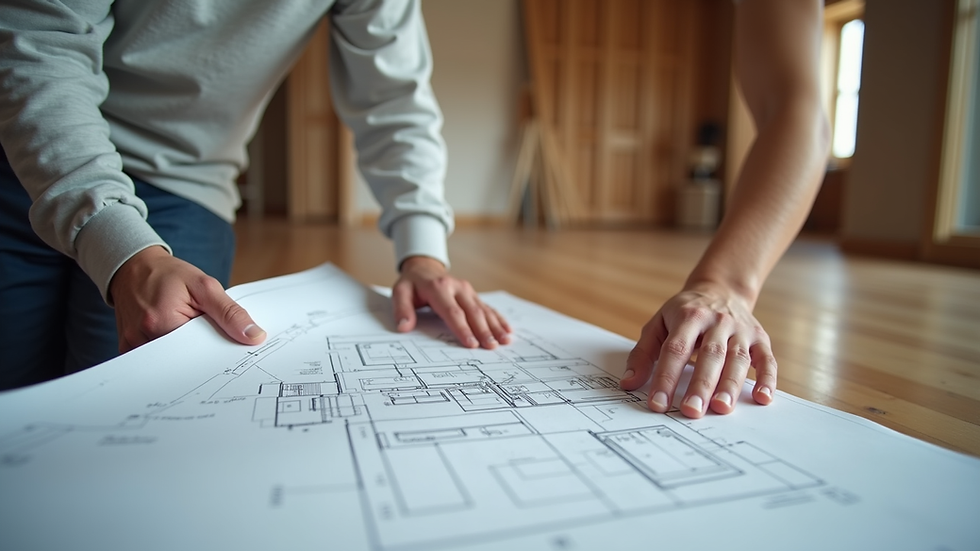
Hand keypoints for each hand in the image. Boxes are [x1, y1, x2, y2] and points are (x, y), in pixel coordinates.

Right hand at [108, 246, 266, 351]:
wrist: (134, 267)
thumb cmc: (167, 274)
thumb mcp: (205, 286)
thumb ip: (230, 313)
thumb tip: (253, 335)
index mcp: (163, 322)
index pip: (199, 351)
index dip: (215, 348)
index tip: (227, 345)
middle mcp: (144, 337)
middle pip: (184, 358)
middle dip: (199, 349)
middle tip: (204, 330)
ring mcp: (133, 344)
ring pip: (169, 360)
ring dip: (183, 350)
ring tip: (184, 326)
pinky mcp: (128, 346)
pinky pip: (154, 359)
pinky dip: (167, 351)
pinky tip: (172, 334)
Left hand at [392, 256, 510, 348]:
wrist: (424, 268)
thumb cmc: (412, 284)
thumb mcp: (400, 292)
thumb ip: (401, 309)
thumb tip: (404, 327)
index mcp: (439, 288)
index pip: (452, 311)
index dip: (462, 328)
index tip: (471, 344)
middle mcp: (457, 287)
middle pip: (472, 312)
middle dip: (483, 330)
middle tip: (491, 347)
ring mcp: (468, 290)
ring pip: (483, 310)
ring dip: (495, 326)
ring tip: (505, 340)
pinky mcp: (473, 295)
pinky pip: (488, 307)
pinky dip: (498, 319)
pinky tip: (508, 329)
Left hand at [619, 283, 775, 417]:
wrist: (721, 289)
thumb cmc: (685, 313)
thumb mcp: (659, 324)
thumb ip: (643, 354)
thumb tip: (628, 383)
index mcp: (688, 317)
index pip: (676, 349)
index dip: (666, 378)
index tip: (658, 404)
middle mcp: (717, 321)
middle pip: (710, 355)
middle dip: (701, 385)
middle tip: (691, 411)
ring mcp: (741, 330)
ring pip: (738, 358)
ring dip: (730, 385)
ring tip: (721, 408)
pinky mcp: (760, 338)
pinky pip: (767, 359)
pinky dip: (768, 379)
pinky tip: (763, 398)